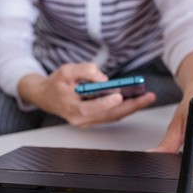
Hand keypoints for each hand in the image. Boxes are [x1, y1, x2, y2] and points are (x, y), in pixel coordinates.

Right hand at [18, 63, 155, 126]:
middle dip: (130, 106)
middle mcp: (80, 118)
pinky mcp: (93, 119)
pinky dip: (124, 109)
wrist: (45, 97)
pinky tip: (135, 100)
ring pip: (112, 117)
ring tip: (146, 98)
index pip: (90, 108)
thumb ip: (85, 71)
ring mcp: (87, 121)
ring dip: (131, 108)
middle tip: (146, 97)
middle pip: (108, 115)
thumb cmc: (56, 84)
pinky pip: (111, 115)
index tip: (119, 95)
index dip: (105, 103)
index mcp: (71, 107)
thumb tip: (104, 78)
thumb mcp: (65, 70)